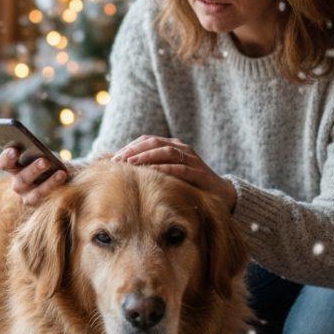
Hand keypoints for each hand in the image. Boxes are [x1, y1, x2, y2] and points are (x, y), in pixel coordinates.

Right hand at [0, 148, 66, 206]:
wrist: (59, 174)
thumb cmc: (47, 159)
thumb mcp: (42, 154)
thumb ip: (39, 153)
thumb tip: (45, 153)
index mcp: (13, 168)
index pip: (4, 163)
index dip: (7, 157)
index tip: (15, 150)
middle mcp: (18, 184)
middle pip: (21, 179)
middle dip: (33, 170)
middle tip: (44, 161)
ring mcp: (28, 196)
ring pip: (36, 193)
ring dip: (49, 183)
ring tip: (61, 173)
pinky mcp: (41, 205)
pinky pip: (48, 199)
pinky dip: (57, 188)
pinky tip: (64, 178)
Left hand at [111, 136, 236, 212]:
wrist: (219, 193)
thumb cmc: (188, 184)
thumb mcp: (168, 173)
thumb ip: (151, 168)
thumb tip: (124, 171)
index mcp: (172, 145)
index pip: (147, 140)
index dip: (130, 147)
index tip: (115, 157)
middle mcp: (181, 148)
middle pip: (153, 143)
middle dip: (133, 150)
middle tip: (118, 160)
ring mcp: (191, 159)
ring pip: (165, 152)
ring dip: (146, 156)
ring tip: (131, 163)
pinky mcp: (199, 172)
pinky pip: (180, 168)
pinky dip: (165, 169)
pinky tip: (152, 172)